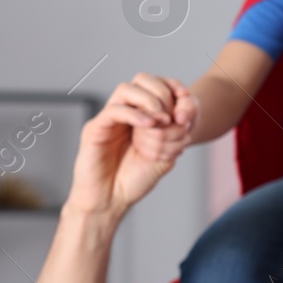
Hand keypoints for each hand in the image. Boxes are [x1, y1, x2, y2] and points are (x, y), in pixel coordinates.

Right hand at [66, 76, 195, 216]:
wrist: (110, 201)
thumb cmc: (134, 180)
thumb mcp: (164, 157)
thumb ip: (174, 135)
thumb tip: (183, 118)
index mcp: (141, 117)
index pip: (156, 86)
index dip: (174, 88)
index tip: (187, 103)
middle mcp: (124, 113)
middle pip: (142, 81)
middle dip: (164, 94)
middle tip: (174, 116)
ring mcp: (108, 120)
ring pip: (126, 90)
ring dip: (150, 100)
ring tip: (163, 120)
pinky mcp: (95, 129)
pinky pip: (115, 110)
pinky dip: (136, 114)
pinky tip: (150, 125)